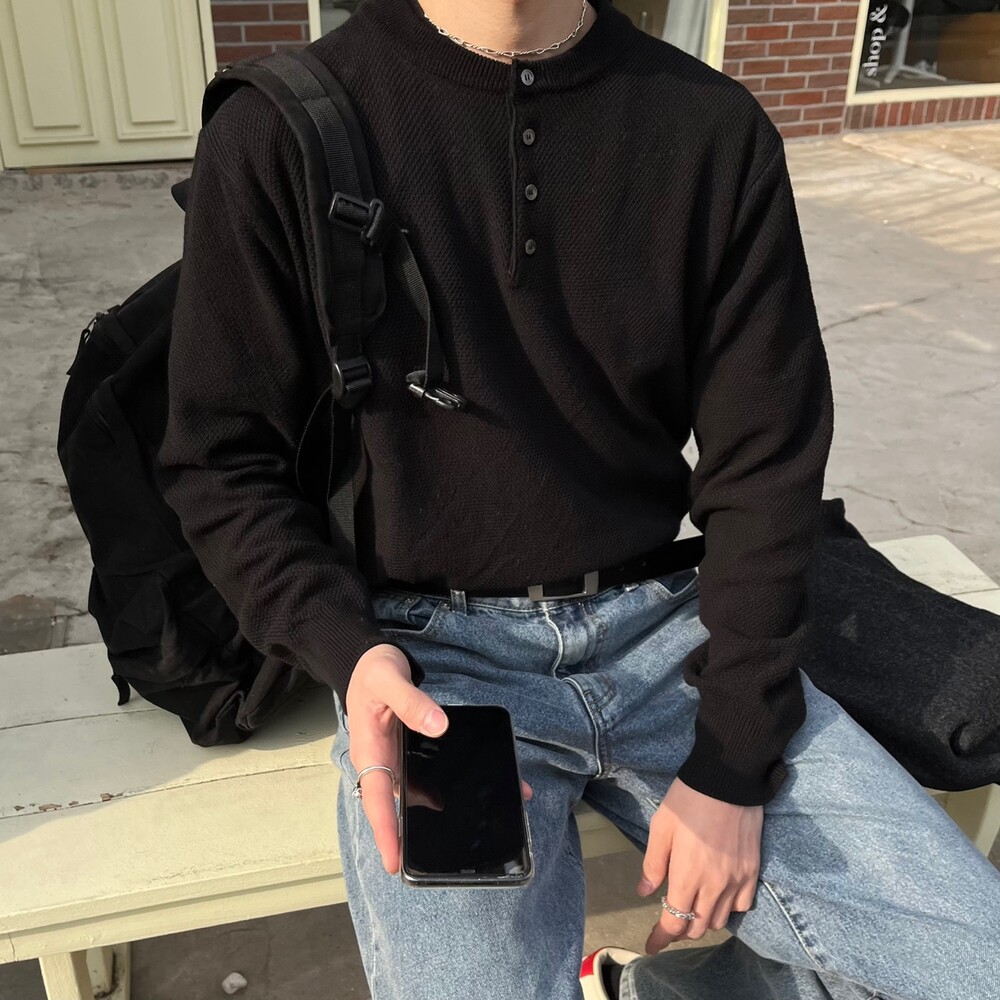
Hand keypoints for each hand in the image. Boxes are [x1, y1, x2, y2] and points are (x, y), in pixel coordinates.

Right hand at [345, 643, 531, 874]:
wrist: (373, 663)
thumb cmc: (373, 672)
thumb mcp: (388, 680)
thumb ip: (411, 702)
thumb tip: (440, 725)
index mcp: (370, 753)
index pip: (377, 800)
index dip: (385, 833)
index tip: (394, 863)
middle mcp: (385, 765)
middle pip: (402, 809)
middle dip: (426, 833)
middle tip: (456, 853)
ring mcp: (400, 763)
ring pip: (423, 795)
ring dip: (451, 807)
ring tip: (494, 813)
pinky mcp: (414, 757)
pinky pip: (433, 776)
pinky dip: (456, 783)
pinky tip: (485, 787)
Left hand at [636, 776, 761, 950]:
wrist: (727, 780)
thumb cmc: (688, 800)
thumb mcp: (661, 828)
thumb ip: (653, 864)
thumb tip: (644, 891)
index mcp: (686, 876)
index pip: (673, 923)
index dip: (660, 940)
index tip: (651, 946)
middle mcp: (714, 886)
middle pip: (697, 928)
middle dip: (680, 931)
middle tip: (669, 921)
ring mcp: (736, 880)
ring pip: (720, 920)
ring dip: (704, 921)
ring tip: (692, 908)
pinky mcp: (752, 871)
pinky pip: (742, 905)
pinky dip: (729, 909)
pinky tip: (718, 896)